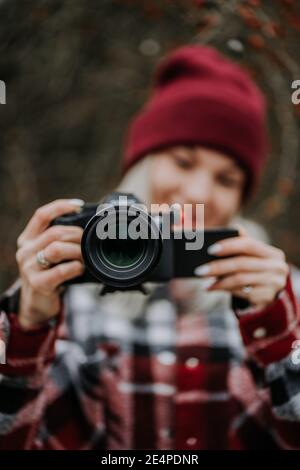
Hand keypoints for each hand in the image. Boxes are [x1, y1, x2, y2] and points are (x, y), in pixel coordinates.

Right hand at [16, 199, 84, 328]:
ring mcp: (29, 268)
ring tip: (84, 257)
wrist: (38, 304)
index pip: (42, 215)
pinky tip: (80, 269)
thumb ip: (59, 240)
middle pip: (55, 232)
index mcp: (27, 239)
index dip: (61, 207)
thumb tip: (88, 225)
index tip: (79, 205)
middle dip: (77, 235)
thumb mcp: (49, 254)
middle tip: (88, 242)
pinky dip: (76, 268)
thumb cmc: (50, 274)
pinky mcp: (38, 284)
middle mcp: (25, 251)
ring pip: (57, 249)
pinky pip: (61, 270)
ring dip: (77, 251)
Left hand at [194, 227, 288, 309]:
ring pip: (240, 280)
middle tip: (199, 270)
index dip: (229, 246)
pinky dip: (225, 290)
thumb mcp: (252, 257)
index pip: (249, 245)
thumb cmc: (255, 268)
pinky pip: (241, 293)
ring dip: (219, 282)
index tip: (210, 250)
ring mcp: (273, 284)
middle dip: (218, 267)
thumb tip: (217, 235)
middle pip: (242, 264)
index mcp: (272, 253)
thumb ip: (240, 244)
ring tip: (203, 282)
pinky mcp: (266, 298)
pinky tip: (212, 288)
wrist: (270, 291)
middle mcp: (277, 268)